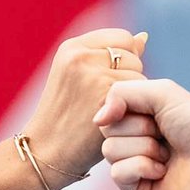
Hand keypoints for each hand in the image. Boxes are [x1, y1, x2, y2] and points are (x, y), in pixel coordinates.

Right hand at [23, 30, 147, 177]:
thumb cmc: (65, 117)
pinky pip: (141, 92)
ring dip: (135, 95)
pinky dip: (137, 109)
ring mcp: (93, 74)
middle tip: (109, 101)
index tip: (113, 83)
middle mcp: (81, 56)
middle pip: (133, 55)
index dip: (126, 60)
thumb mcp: (77, 77)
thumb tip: (144, 37)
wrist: (46, 152)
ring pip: (139, 74)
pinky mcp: (106, 95)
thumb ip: (108, 56)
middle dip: (129, 77)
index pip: (122, 38)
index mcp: (72, 47)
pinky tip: (120, 121)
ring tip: (114, 112)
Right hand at [94, 79, 189, 189]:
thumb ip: (122, 92)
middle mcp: (133, 141)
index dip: (129, 109)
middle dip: (139, 129)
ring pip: (110, 152)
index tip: (154, 112)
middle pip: (106, 131)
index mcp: (136, 118)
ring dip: (144, 149)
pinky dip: (142, 167)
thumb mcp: (160, 92)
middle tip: (164, 135)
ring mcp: (133, 166)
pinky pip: (117, 175)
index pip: (108, 110)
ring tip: (167, 154)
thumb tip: (97, 119)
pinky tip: (163, 170)